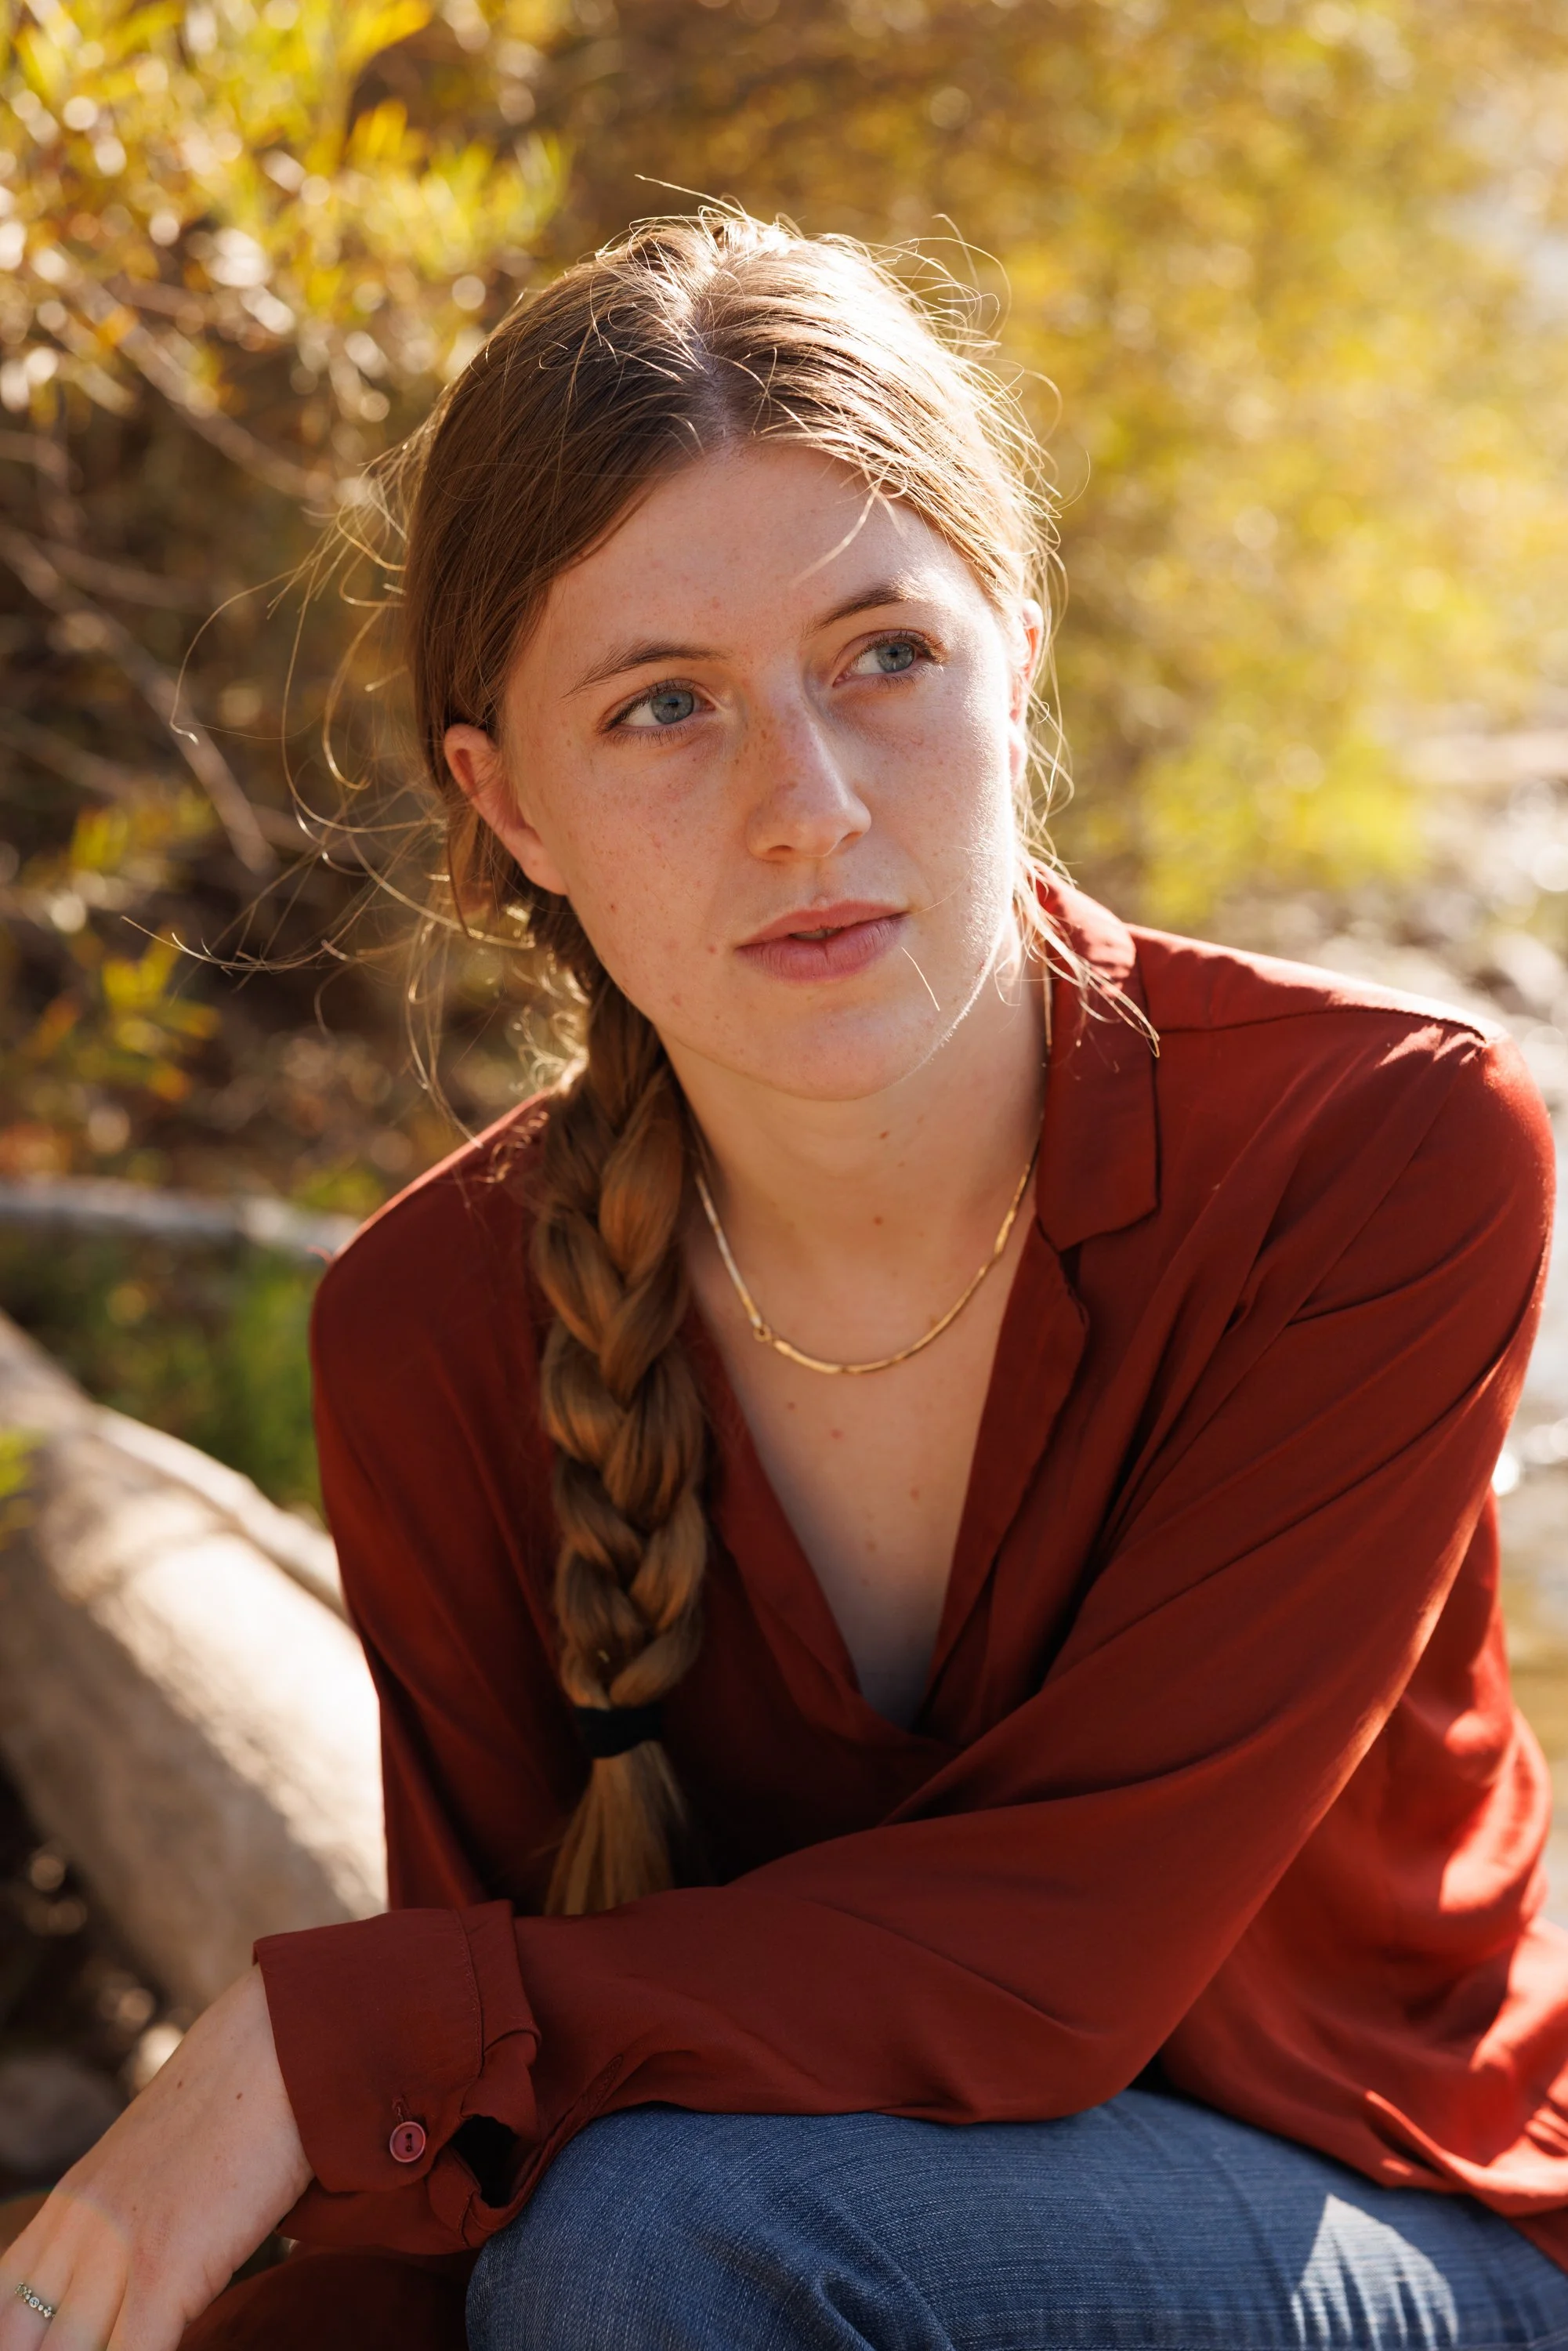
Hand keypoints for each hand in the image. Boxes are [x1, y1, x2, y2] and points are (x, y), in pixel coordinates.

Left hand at [0, 1966, 310, 2350]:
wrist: (280, 2042)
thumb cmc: (241, 2102)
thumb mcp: (156, 2162)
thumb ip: (128, 2222)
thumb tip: (138, 2286)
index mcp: (68, 2207)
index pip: (3, 2310)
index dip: (20, 2341)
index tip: (53, 2344)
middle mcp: (77, 2230)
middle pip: (22, 2341)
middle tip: (97, 2350)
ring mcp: (117, 2249)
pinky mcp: (167, 2266)